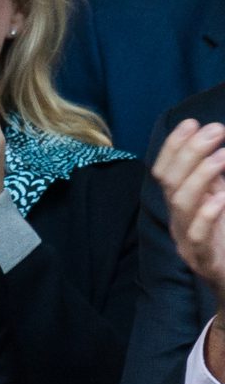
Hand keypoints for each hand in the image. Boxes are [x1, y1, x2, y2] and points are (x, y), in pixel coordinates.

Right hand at [152, 120, 224, 302]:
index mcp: (179, 207)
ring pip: (180, 203)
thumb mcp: (219, 205)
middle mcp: (176, 221)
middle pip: (170, 181)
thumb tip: (216, 146)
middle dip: (190, 151)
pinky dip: (208, 212)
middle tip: (217, 131)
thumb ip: (215, 182)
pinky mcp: (203, 260)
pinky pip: (198, 234)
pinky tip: (222, 196)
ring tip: (223, 156)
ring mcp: (186, 240)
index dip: (174, 145)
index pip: (164, 170)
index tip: (193, 123)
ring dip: (201, 175)